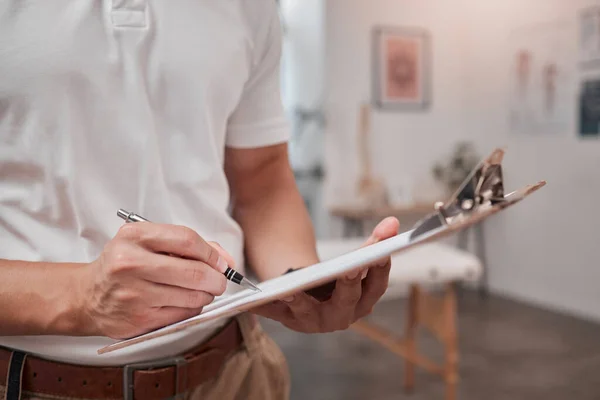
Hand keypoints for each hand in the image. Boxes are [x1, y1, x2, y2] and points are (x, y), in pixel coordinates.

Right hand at [77, 222, 234, 338]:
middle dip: (216, 279)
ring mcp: (134, 293)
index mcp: (134, 236)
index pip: (187, 240)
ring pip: (192, 296)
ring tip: (199, 290)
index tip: (221, 262)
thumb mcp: (147, 242)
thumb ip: (187, 245)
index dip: (212, 253)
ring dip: (205, 295)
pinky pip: (182, 314)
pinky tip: (183, 302)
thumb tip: (225, 260)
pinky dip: (191, 308)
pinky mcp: (139, 319)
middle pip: (194, 271)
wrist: (87, 295)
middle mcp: (130, 263)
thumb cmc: (123, 265)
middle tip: (219, 281)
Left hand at [251, 217, 398, 332]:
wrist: (311, 298)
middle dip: (348, 285)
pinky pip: (274, 312)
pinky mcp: (287, 319)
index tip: (382, 253)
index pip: (376, 285)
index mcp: (364, 302)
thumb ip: (374, 243)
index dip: (380, 269)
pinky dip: (263, 306)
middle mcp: (341, 316)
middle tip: (349, 270)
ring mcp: (313, 320)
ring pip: (308, 311)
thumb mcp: (355, 261)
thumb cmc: (337, 278)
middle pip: (347, 301)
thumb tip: (394, 222)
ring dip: (300, 301)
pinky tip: (250, 299)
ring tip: (291, 290)